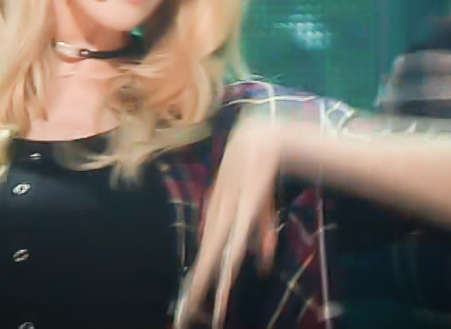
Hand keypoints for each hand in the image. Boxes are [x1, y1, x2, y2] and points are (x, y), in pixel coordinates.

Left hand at [175, 114, 284, 328]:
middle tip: (187, 312)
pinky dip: (233, 251)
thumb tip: (262, 262)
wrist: (260, 139)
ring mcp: (231, 213)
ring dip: (209, 276)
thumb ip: (261, 235)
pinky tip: (228, 267)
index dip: (200, 282)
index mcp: (220, 221)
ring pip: (217, 252)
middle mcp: (220, 220)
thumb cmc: (255, 177)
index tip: (192, 305)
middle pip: (206, 261)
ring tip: (199, 299)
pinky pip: (239, 234)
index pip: (207, 259)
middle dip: (198, 287)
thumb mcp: (260, 211)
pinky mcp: (246, 206)